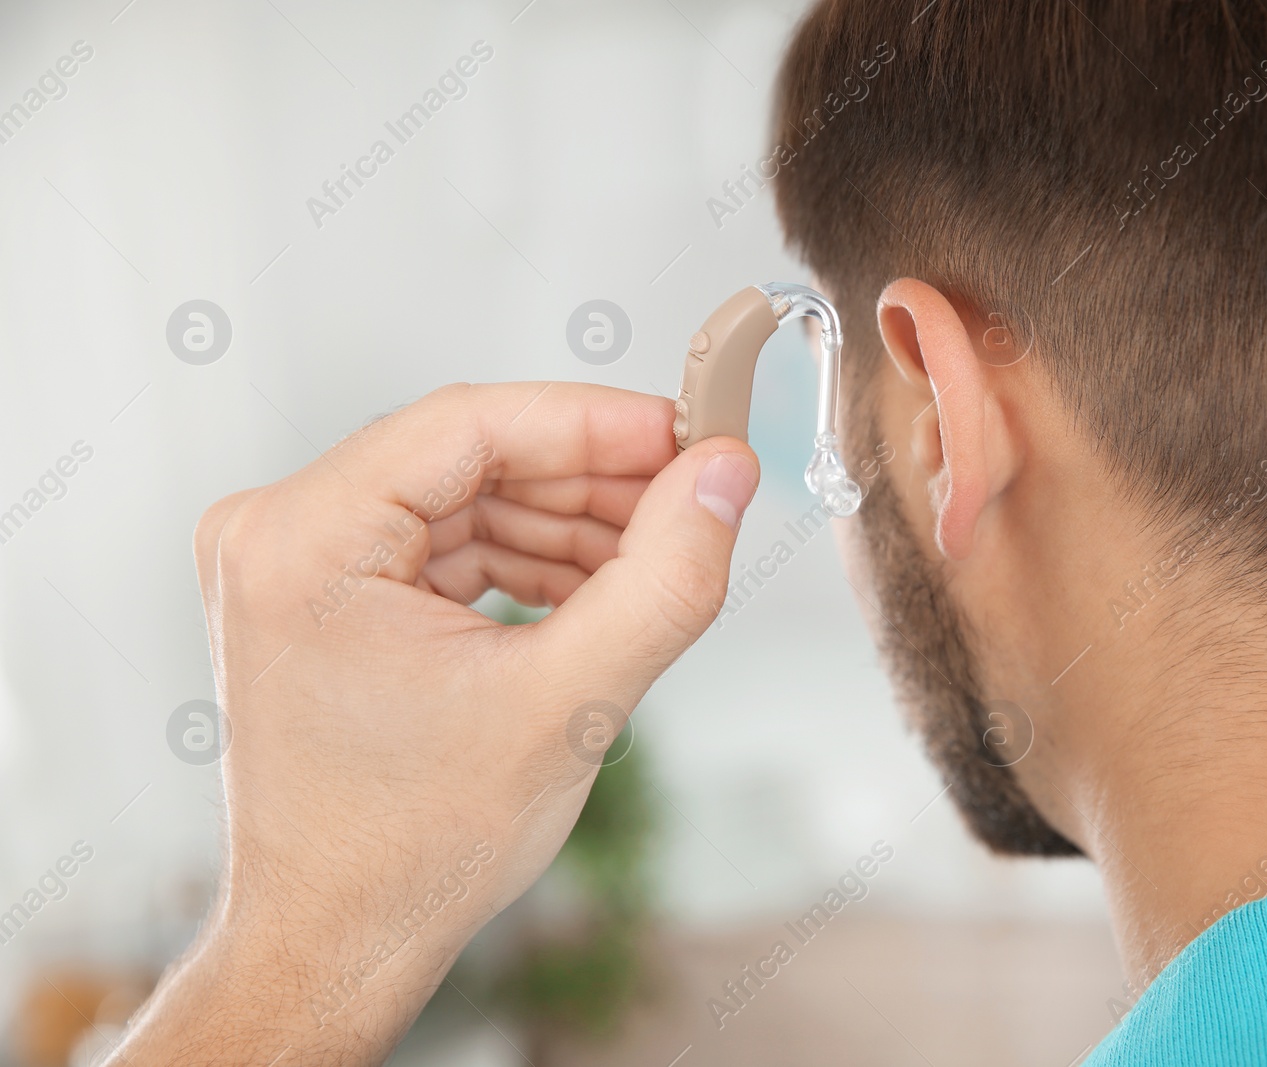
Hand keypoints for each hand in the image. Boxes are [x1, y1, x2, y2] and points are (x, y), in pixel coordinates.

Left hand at [112, 382, 759, 1064]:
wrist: (338, 944)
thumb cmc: (414, 849)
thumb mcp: (568, 703)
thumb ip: (664, 578)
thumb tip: (723, 477)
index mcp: (303, 541)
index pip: (469, 424)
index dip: (595, 423)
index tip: (687, 434)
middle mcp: (278, 533)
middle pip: (469, 457)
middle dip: (592, 479)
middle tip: (692, 496)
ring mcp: (294, 566)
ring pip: (465, 498)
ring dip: (567, 523)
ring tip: (657, 557)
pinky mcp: (324, 598)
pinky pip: (444, 544)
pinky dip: (526, 561)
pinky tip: (597, 590)